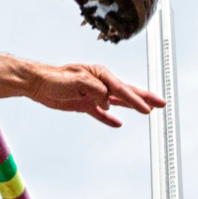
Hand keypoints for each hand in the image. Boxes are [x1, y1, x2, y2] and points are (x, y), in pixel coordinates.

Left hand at [23, 62, 164, 127]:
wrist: (36, 83)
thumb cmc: (54, 78)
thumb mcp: (76, 81)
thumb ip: (94, 89)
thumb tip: (107, 101)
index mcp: (99, 74)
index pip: (121, 89)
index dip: (135, 99)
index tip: (148, 109)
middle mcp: (99, 83)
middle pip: (126, 92)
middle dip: (144, 98)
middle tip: (161, 103)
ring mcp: (93, 94)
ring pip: (117, 102)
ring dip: (132, 106)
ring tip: (149, 110)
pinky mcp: (84, 104)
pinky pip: (101, 113)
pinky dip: (109, 118)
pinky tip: (118, 123)